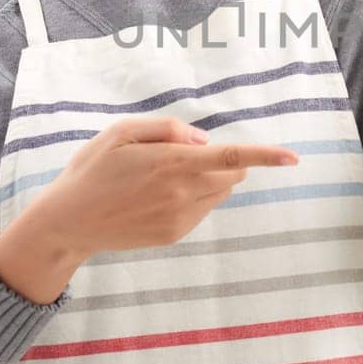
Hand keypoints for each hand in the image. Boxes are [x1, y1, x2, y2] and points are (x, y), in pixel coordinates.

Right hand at [31, 115, 299, 259]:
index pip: (232, 156)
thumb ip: (168, 129)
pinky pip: (201, 210)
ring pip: (218, 192)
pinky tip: (155, 197)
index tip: (293, 157)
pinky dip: (192, 197)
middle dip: (223, 160)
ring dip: (207, 179)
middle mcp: (183, 193)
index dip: (266, 156)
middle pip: (231, 173)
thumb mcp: (121, 132)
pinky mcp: (175, 234)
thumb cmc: (93, 169)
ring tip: (158, 177)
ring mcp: (181, 218)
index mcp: (172, 163)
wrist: (69, 222)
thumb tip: (203, 140)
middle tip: (178, 155)